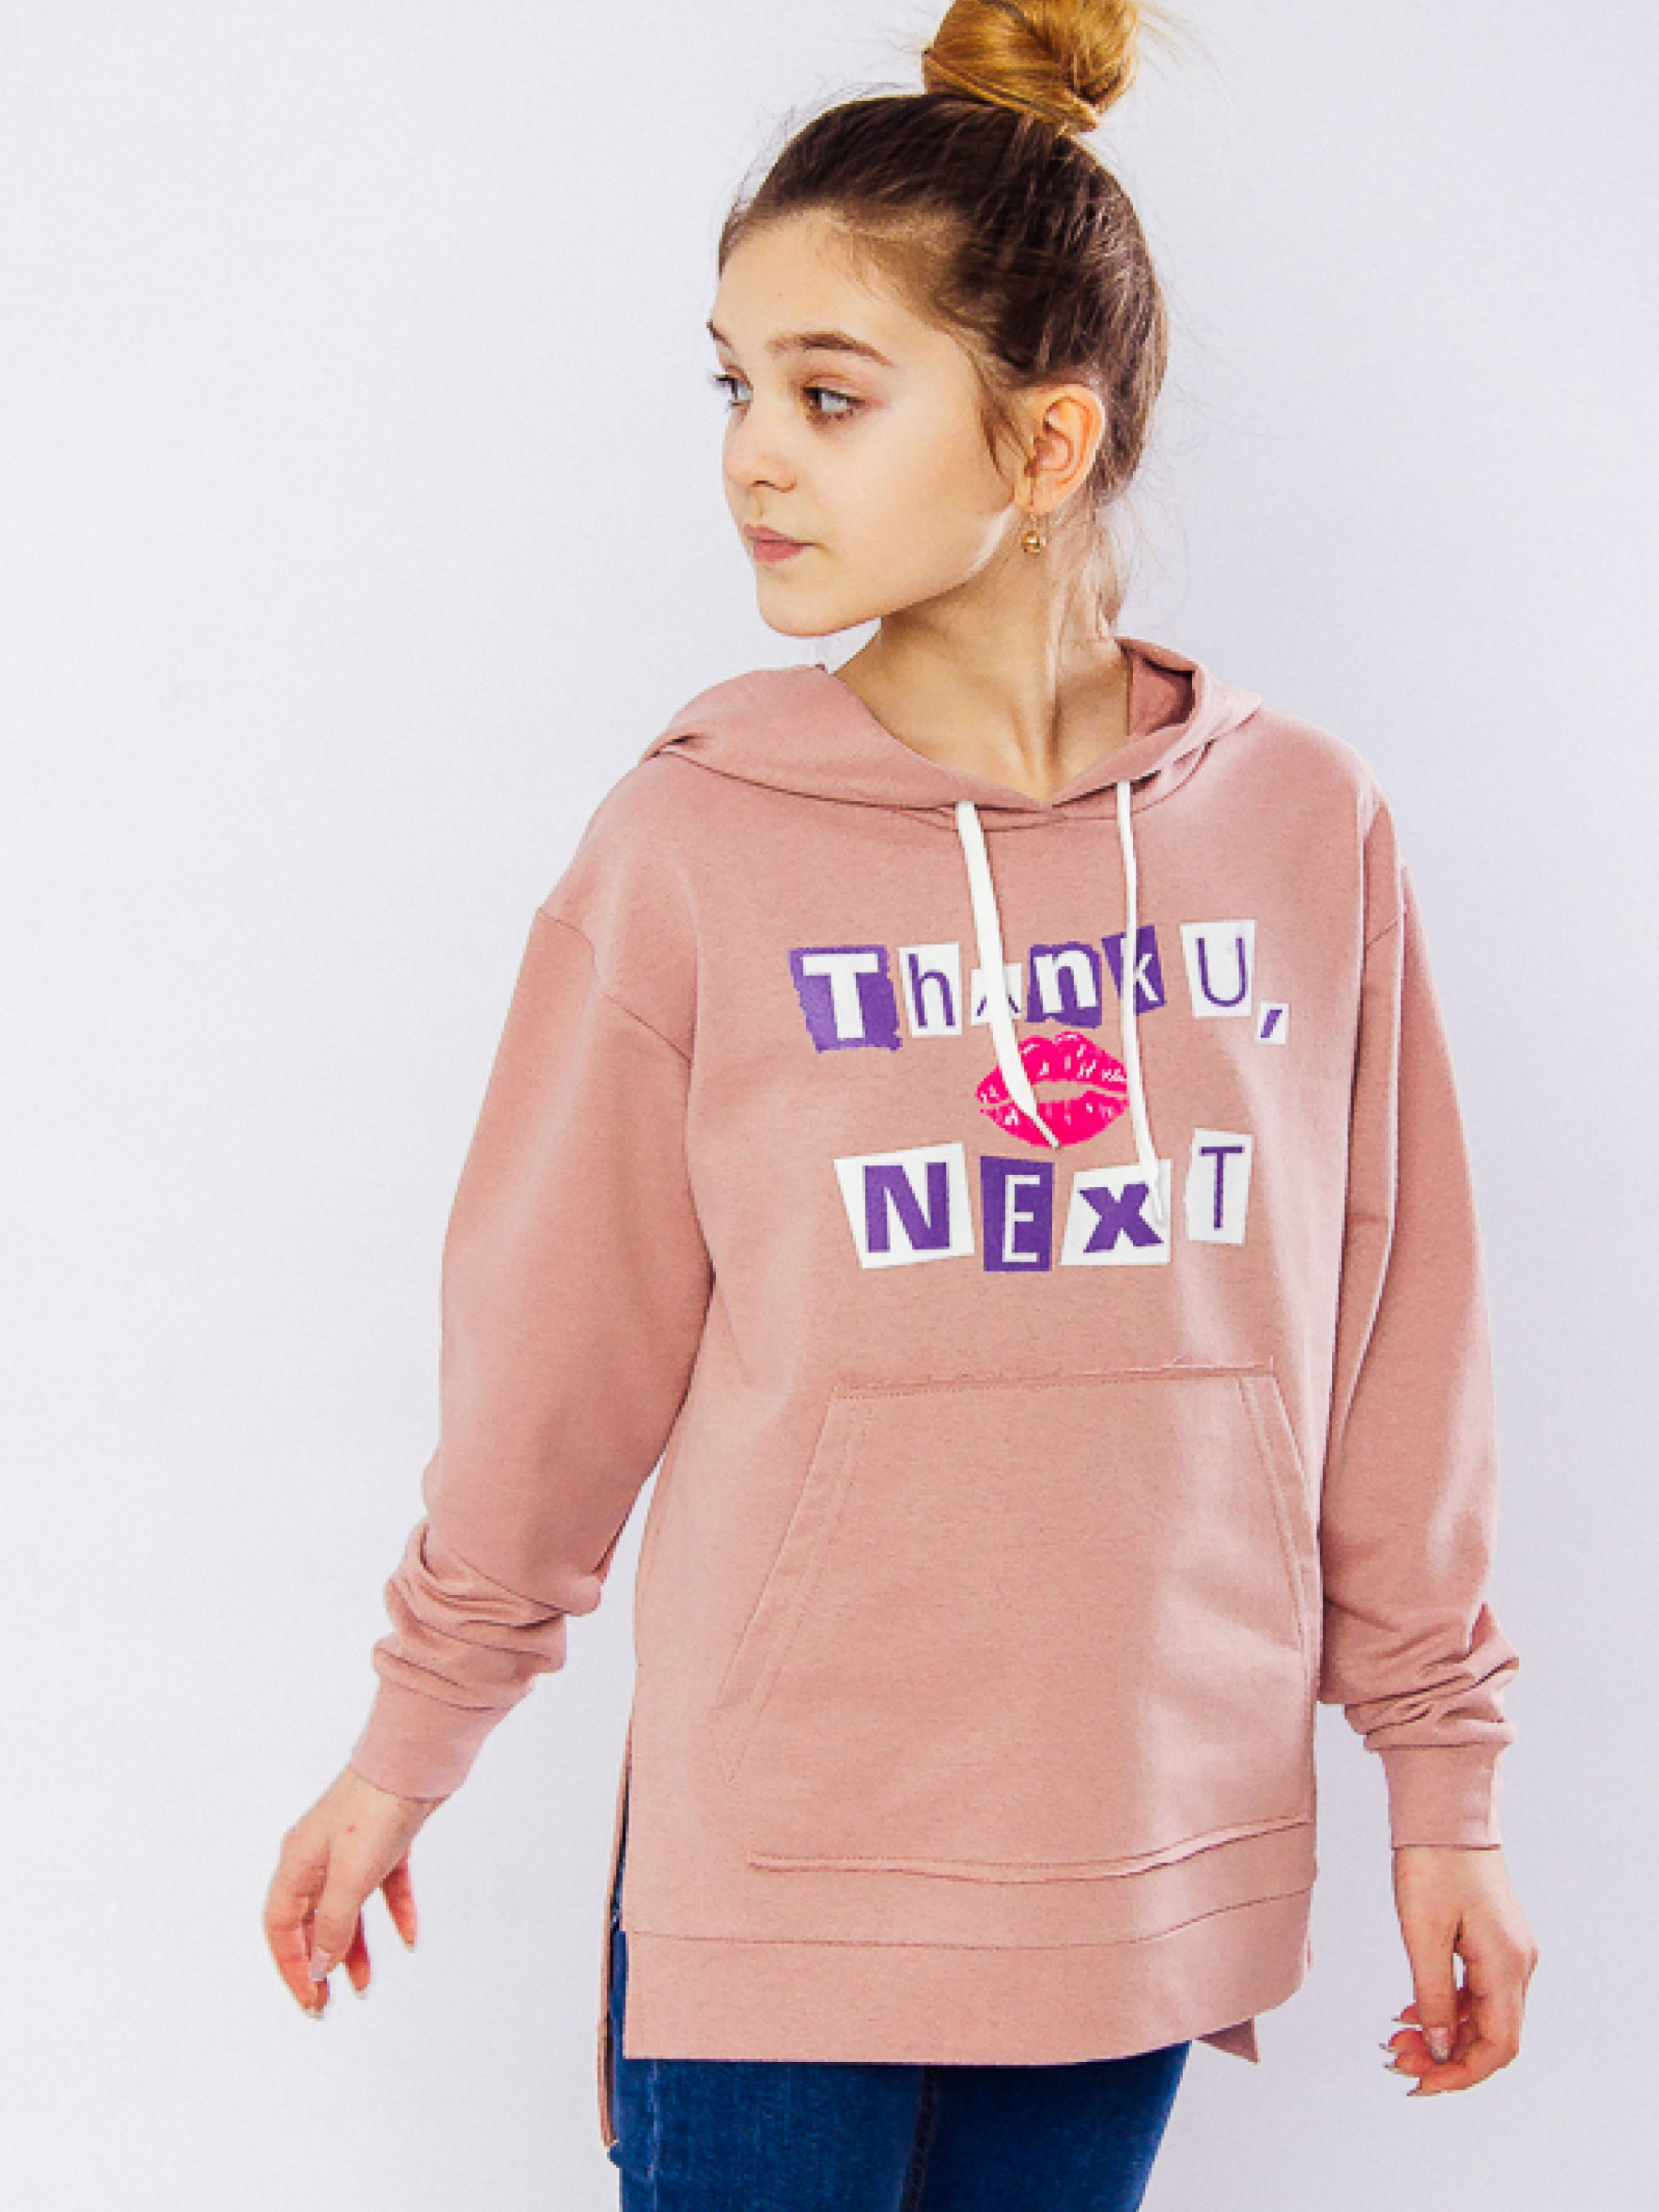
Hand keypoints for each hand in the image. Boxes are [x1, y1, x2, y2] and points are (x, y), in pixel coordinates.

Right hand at [264, 1765, 444, 2016]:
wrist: (418, 1759)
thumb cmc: (376, 1808)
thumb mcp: (350, 1877)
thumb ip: (333, 1925)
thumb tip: (319, 1965)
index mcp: (297, 1863)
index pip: (281, 1926)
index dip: (291, 1966)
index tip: (310, 1999)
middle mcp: (319, 1856)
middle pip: (311, 1921)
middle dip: (319, 1963)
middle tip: (328, 2002)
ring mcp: (352, 1847)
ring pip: (347, 1909)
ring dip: (355, 1947)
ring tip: (364, 1985)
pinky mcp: (385, 1840)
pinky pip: (385, 1887)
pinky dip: (394, 1912)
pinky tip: (409, 1938)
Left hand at [1383, 1844, 1537, 2093]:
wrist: (1445, 1811)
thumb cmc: (1432, 1863)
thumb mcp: (1423, 1933)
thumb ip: (1434, 1996)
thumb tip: (1440, 2048)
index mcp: (1507, 1965)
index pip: (1498, 2046)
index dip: (1461, 2073)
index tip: (1421, 2082)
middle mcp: (1517, 1964)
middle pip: (1491, 2037)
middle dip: (1446, 2056)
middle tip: (1398, 2058)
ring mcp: (1509, 1953)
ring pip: (1483, 2016)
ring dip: (1444, 2034)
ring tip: (1398, 2037)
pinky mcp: (1494, 1941)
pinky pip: (1477, 1992)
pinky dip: (1447, 2008)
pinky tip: (1413, 2011)